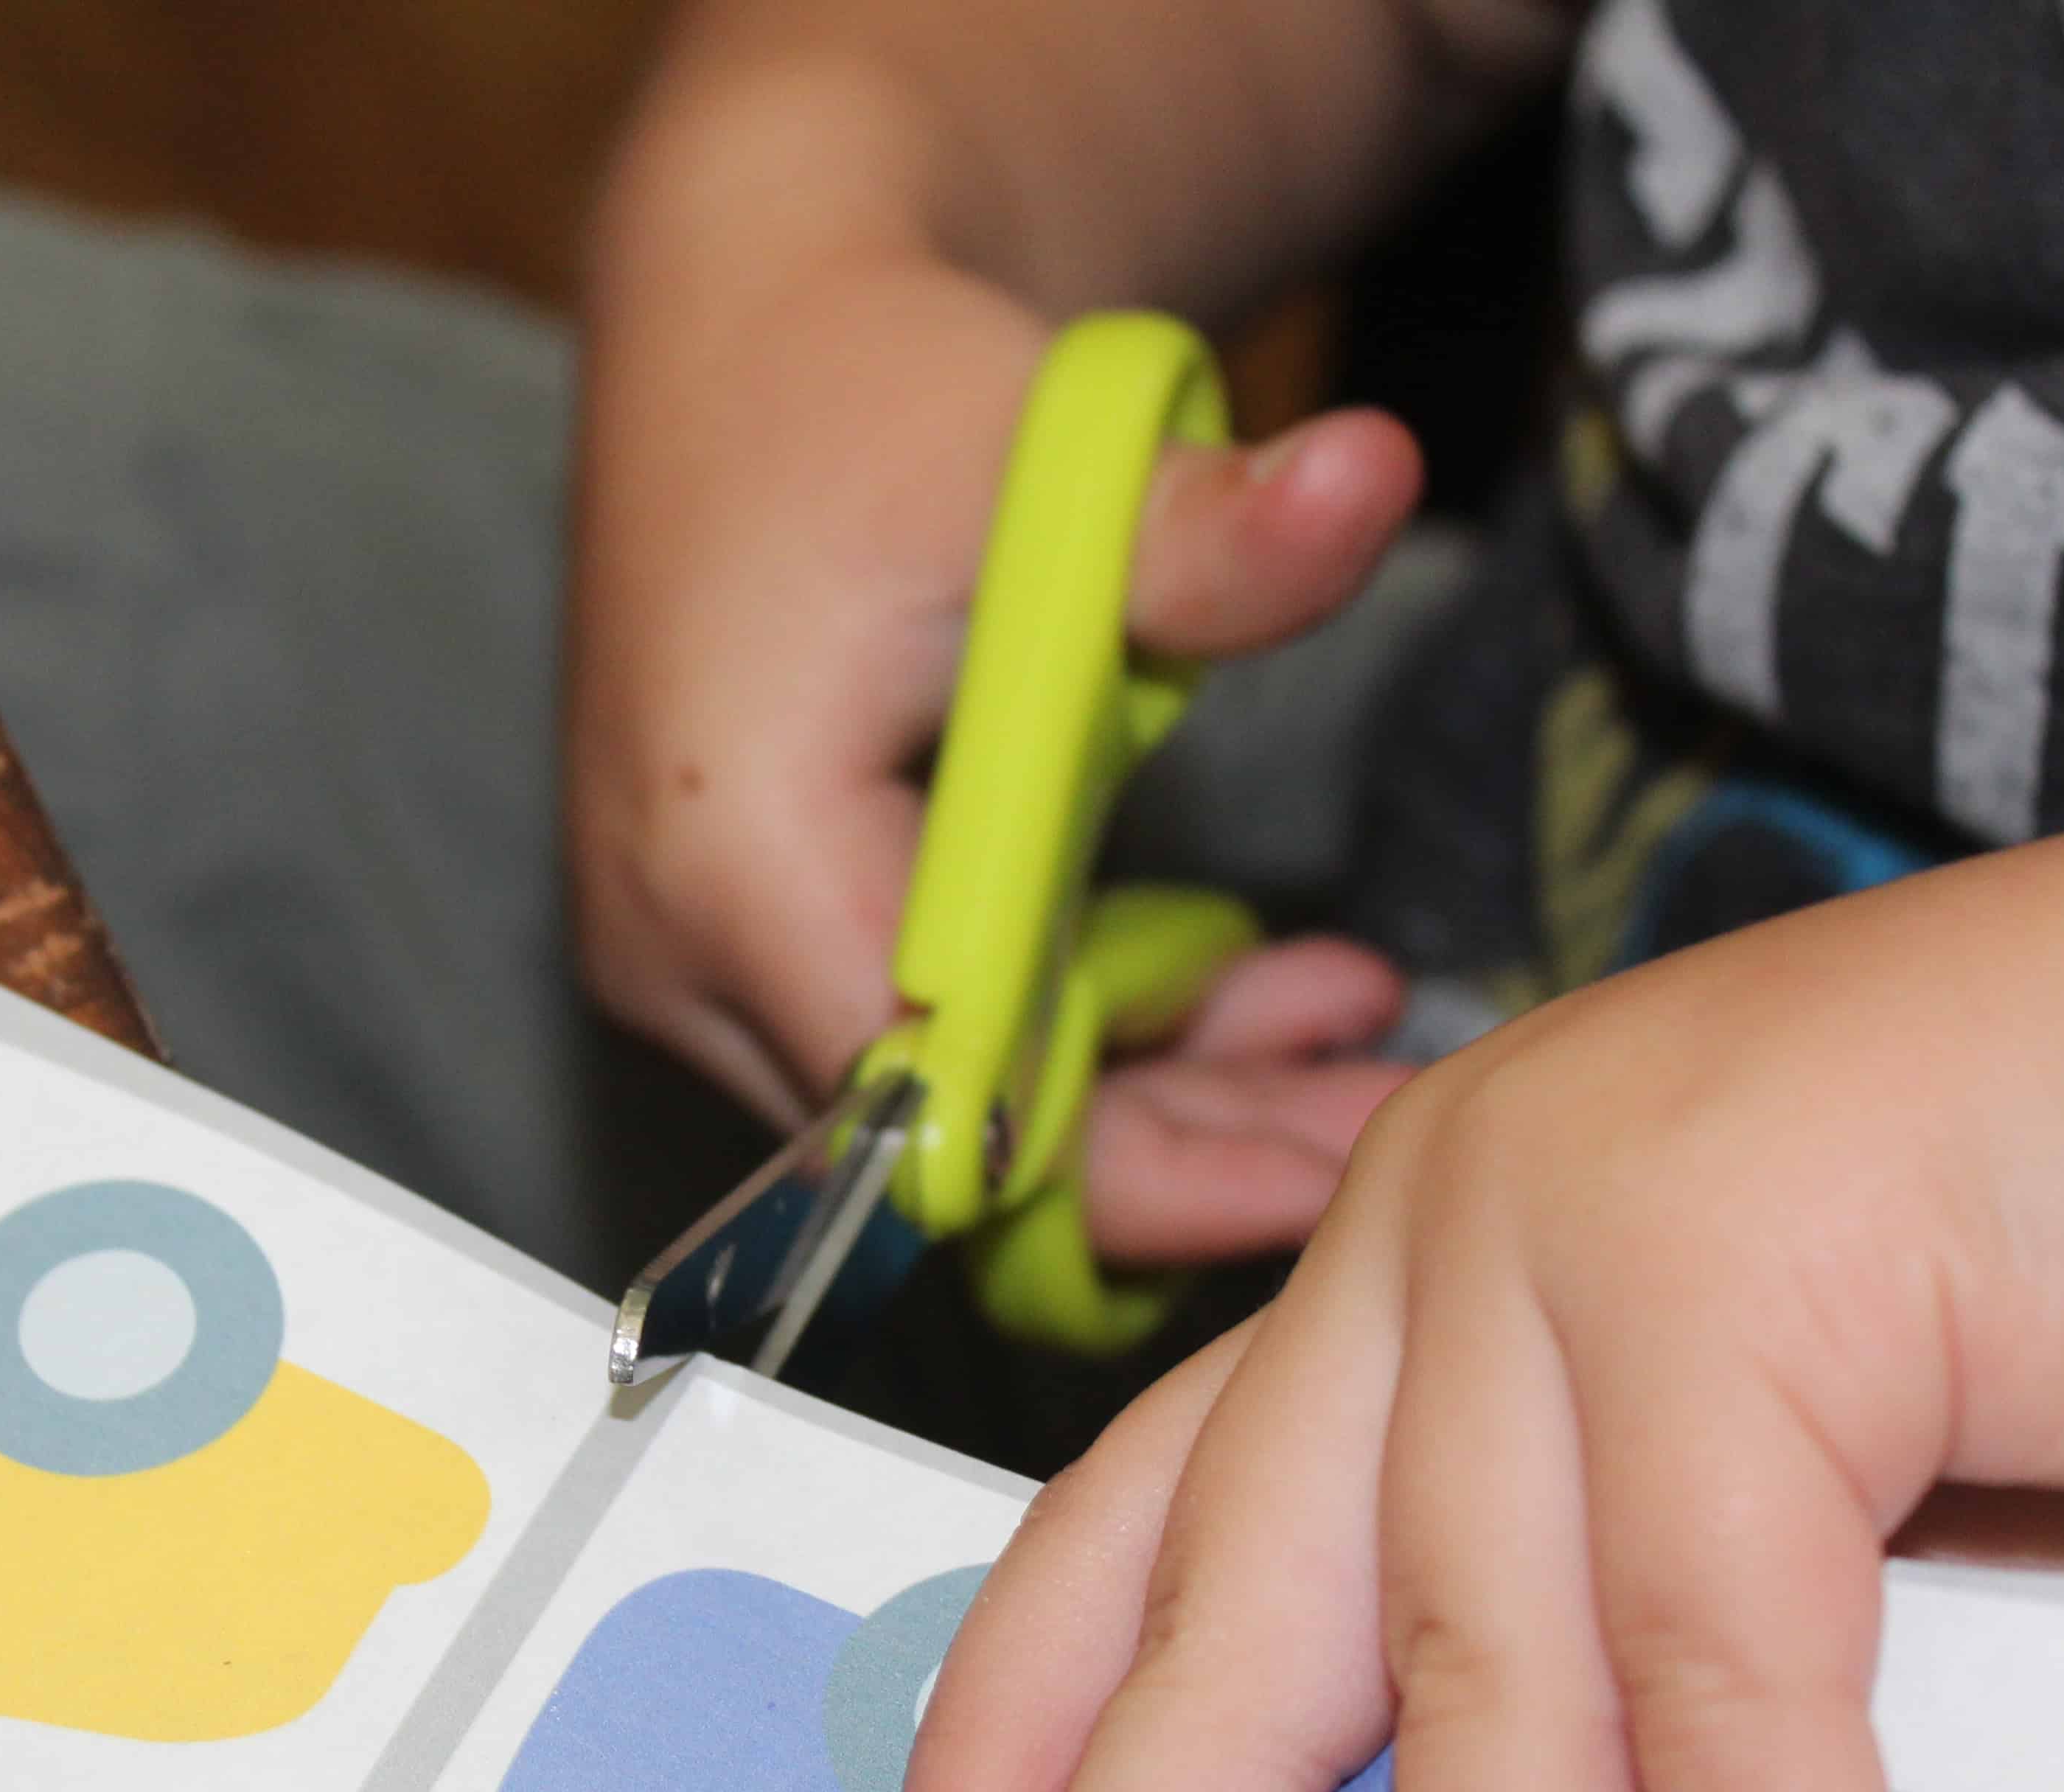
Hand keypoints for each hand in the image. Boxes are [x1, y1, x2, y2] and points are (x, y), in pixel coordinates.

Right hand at [569, 104, 1422, 1257]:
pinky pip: (923, 1047)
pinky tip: (1243, 978)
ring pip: (949, 1111)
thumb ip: (1207, 532)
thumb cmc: (879, 399)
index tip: (1329, 1175)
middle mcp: (680, 948)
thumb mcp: (1051, 460)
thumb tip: (1373, 480)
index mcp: (734, 855)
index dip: (1137, 1168)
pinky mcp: (742, 950)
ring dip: (1154, 1087)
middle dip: (1181, 1149)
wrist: (748, 344)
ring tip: (1350, 1023)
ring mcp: (696, 962)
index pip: (940, 1107)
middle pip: (950, 1139)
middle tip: (1382, 1120)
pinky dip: (1081, 1028)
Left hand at [877, 735, 2063, 1791]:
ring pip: (1470, 1707)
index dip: (1007, 1762)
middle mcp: (1429, 1237)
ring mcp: (1561, 1238)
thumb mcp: (1784, 1507)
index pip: (1131, 1532)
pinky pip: (1722, 1690)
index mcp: (1401, 1267)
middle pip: (1218, 1646)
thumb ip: (1626, 1681)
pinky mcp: (1729, 1283)